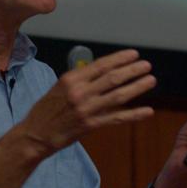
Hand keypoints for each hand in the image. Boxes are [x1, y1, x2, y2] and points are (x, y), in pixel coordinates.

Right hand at [18, 49, 155, 156]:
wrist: (36, 134)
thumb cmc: (46, 109)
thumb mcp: (59, 87)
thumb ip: (80, 79)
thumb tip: (102, 71)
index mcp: (72, 79)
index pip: (101, 65)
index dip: (119, 59)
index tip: (134, 54)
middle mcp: (80, 92)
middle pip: (112, 78)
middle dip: (132, 70)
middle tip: (147, 65)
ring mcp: (87, 109)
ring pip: (118, 96)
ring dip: (137, 87)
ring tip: (151, 80)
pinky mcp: (91, 125)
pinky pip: (117, 118)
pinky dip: (134, 114)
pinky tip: (148, 111)